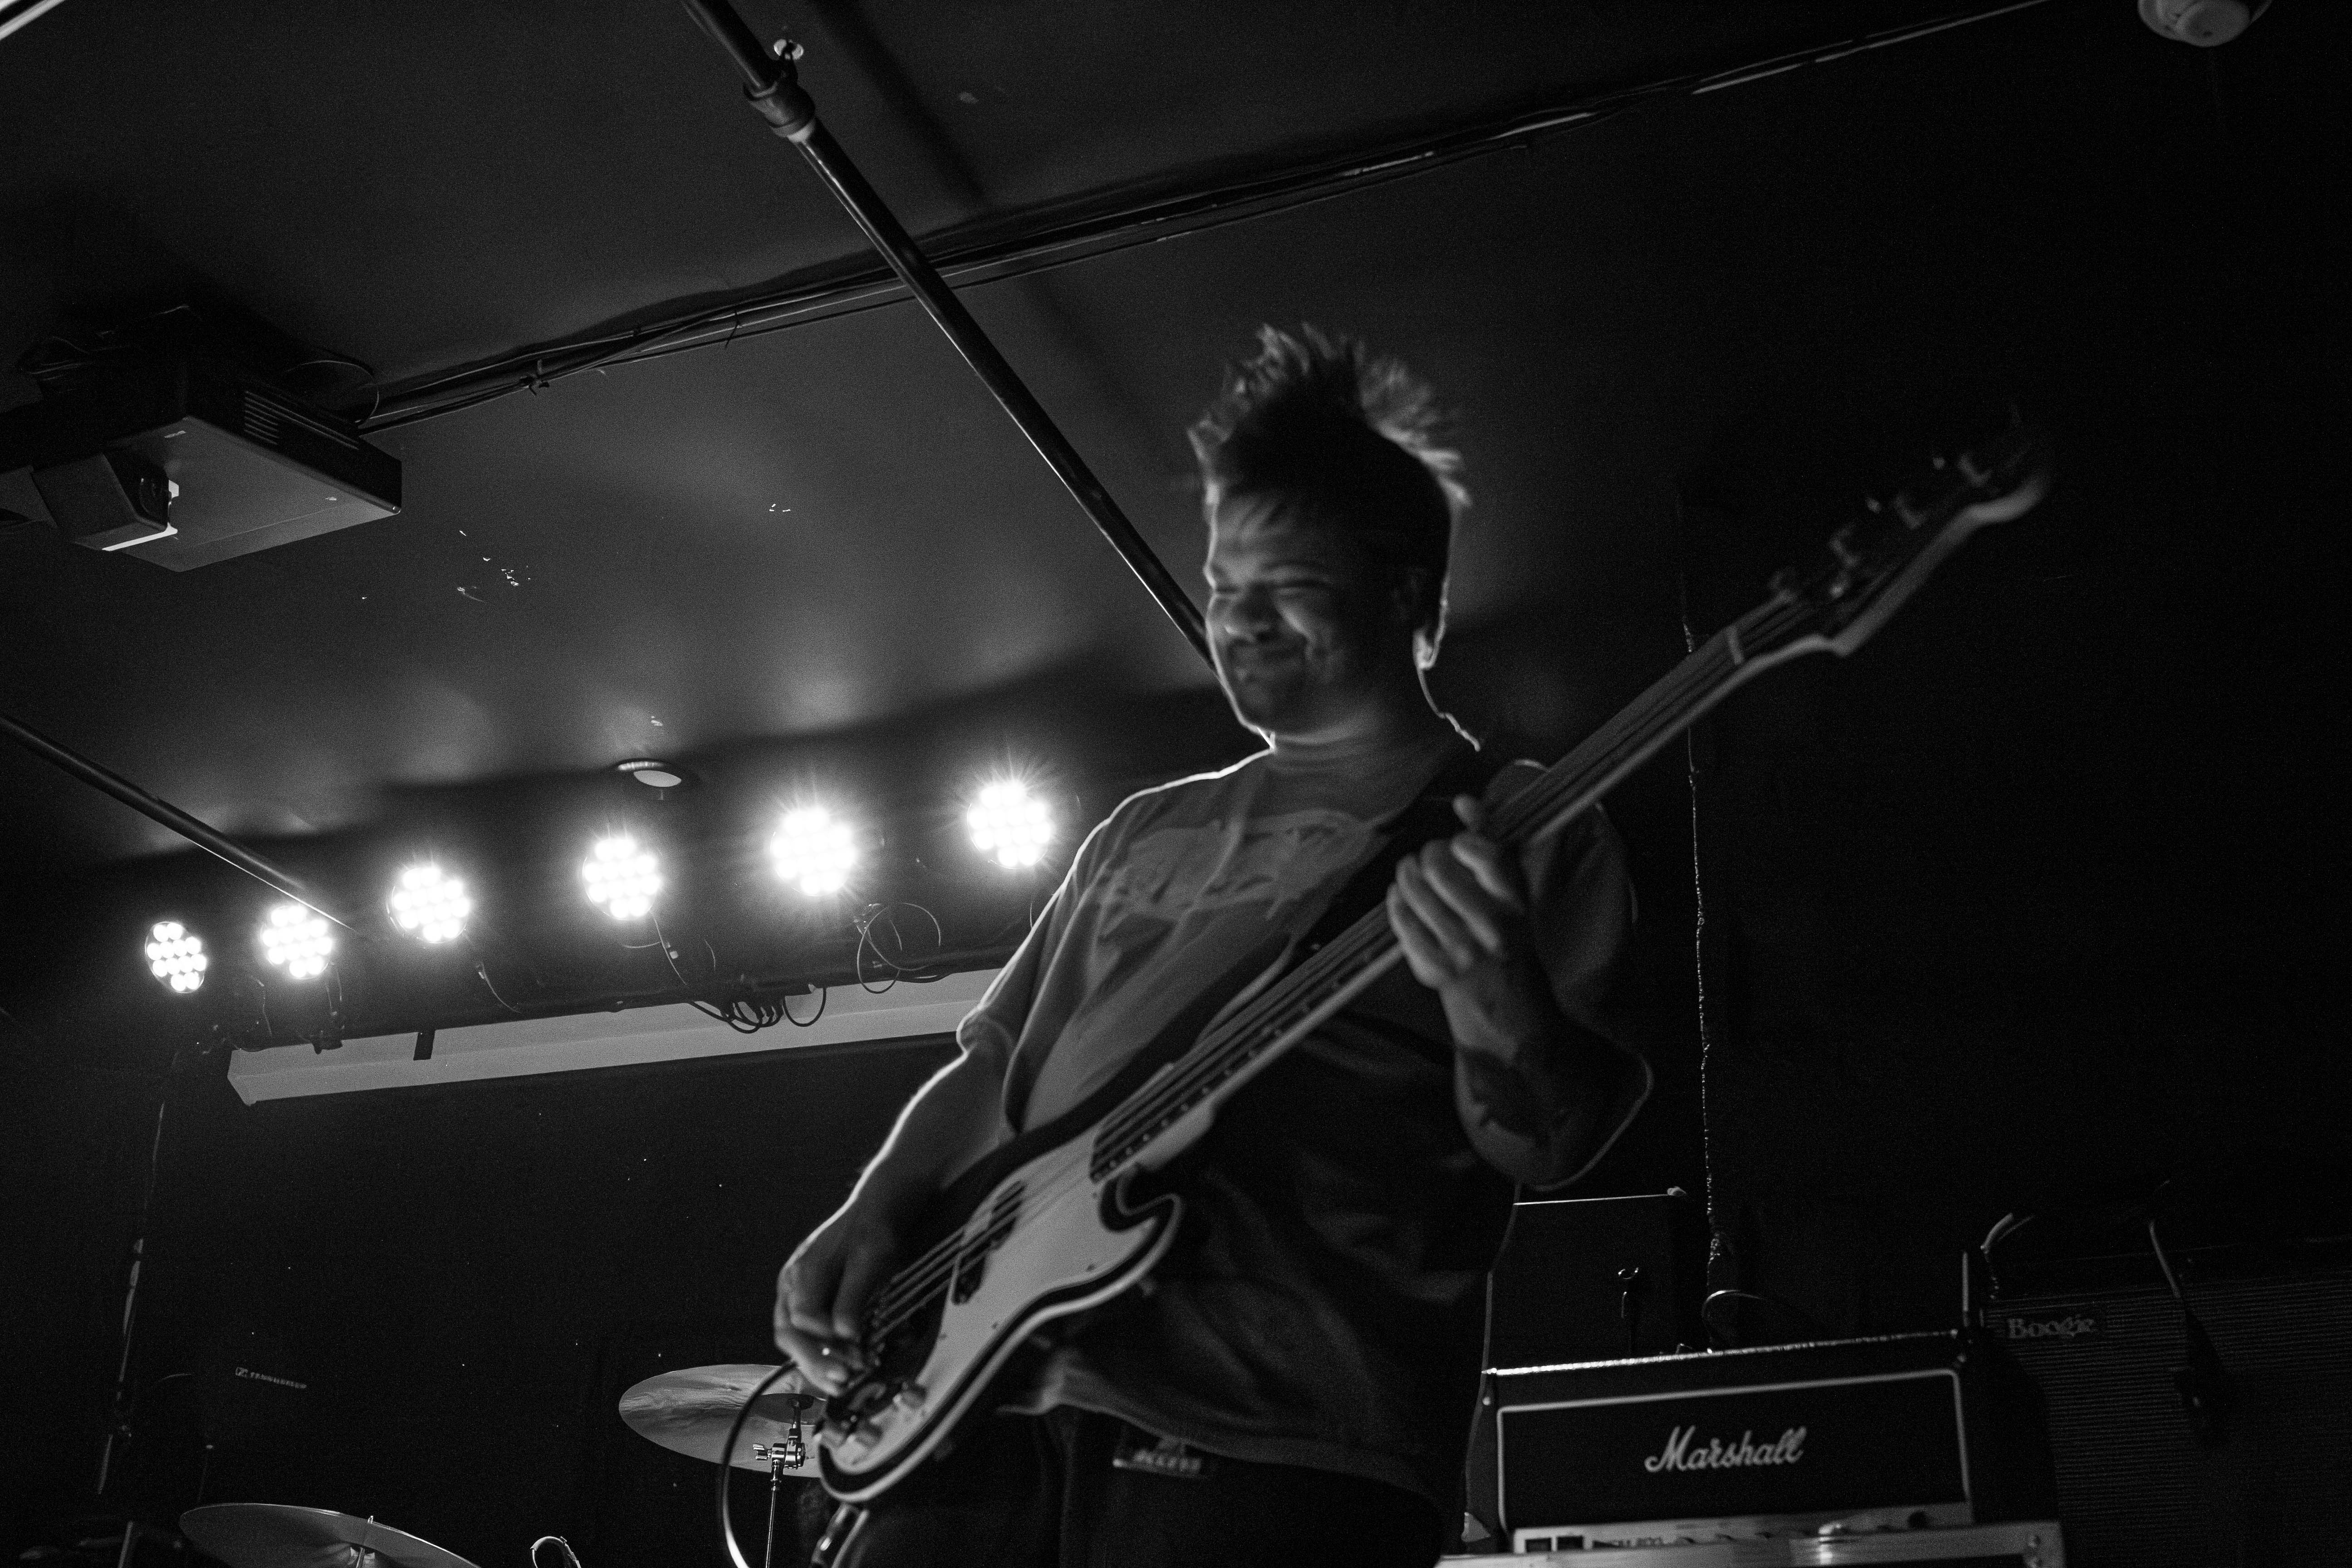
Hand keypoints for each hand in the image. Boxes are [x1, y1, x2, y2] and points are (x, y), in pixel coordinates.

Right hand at [774, 1200, 904, 1393]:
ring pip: (793, 1338)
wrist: (875, 1215)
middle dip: (815, 1360)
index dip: (825, 1338)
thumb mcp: (870, 1260)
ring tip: (839, 1385)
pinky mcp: (808, 1303)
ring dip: (814, 1364)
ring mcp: (795, 1294)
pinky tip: (836, 1373)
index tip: (854, 1351)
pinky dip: (818, 1356)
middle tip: (843, 1380)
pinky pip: (803, 1336)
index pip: (803, 1316)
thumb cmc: (874, 1233)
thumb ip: (853, 1296)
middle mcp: (792, 1283)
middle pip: (789, 1331)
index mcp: (804, 1269)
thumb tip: (844, 1334)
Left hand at [1386, 795, 1533, 996]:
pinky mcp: (1433, 966)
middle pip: (1438, 867)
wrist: (1500, 988)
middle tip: (1431, 856)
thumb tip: (1464, 801)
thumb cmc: (1501, 922)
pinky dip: (1396, 901)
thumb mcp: (1509, 881)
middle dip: (1429, 854)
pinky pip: (1401, 920)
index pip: (1483, 853)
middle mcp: (1489, 926)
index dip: (1463, 841)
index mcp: (1512, 900)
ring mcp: (1460, 949)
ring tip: (1412, 871)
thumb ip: (1489, 837)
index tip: (1460, 845)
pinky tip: (1402, 896)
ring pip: (1414, 891)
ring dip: (1407, 874)